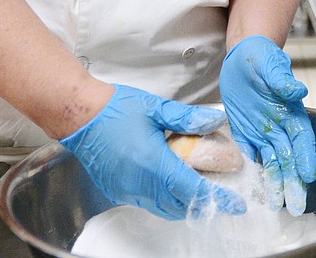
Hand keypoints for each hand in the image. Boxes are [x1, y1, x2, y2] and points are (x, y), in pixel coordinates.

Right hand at [59, 85, 245, 219]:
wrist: (81, 117)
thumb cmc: (115, 109)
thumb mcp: (156, 108)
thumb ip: (187, 118)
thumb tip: (214, 121)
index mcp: (152, 163)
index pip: (192, 188)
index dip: (216, 198)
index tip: (235, 203)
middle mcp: (139, 183)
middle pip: (181, 205)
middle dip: (203, 202)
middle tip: (222, 194)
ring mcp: (127, 190)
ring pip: (164, 208)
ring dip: (185, 202)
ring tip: (201, 188)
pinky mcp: (118, 191)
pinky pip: (148, 203)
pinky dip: (166, 199)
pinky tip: (173, 183)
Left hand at [220, 35, 315, 215]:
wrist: (242, 57)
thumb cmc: (262, 58)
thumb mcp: (272, 66)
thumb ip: (283, 81)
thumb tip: (298, 91)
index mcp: (292, 112)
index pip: (302, 139)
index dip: (305, 157)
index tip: (308, 175)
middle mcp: (280, 126)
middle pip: (289, 158)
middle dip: (292, 181)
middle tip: (295, 205)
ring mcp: (262, 132)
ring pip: (271, 162)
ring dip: (274, 183)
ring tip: (275, 204)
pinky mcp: (244, 132)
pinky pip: (248, 154)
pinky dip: (251, 171)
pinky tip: (253, 189)